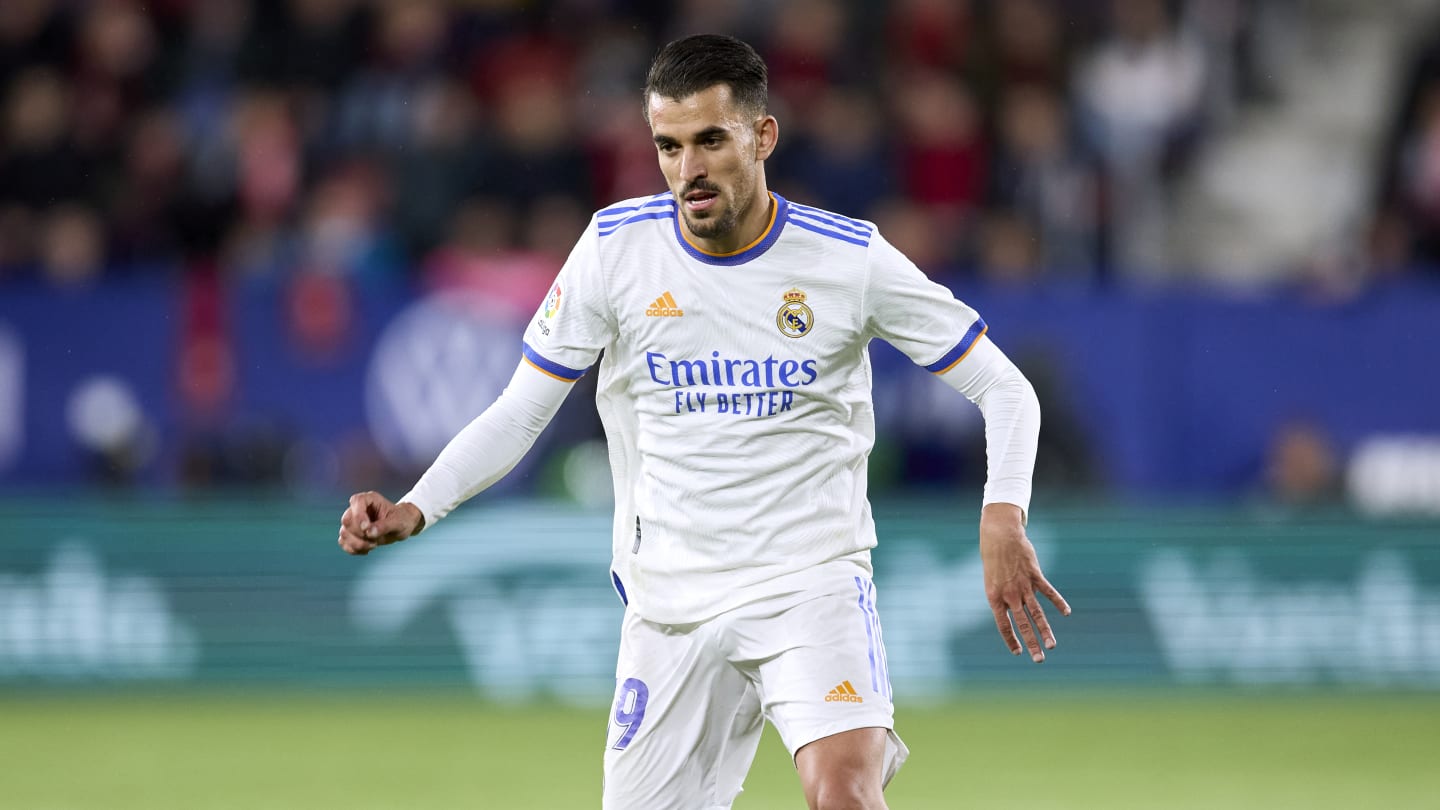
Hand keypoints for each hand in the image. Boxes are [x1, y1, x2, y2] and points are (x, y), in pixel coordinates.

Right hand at [338, 491, 423, 555]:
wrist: (402, 527)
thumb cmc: (402, 520)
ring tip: (374, 545)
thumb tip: (369, 532)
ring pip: (344, 533)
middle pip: (347, 520)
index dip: (359, 515)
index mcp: (370, 499)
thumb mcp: (398, 522)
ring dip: (357, 544)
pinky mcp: (351, 533)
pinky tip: (367, 550)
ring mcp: (353, 521)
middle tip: (375, 540)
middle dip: (359, 534)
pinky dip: (353, 549)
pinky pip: (343, 542)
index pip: (356, 501)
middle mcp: (358, 508)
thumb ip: (384, 526)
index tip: (367, 528)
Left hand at [979, 503, 1069, 662]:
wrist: (999, 536)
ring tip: (1052, 646)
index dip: (1011, 639)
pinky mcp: (1035, 575)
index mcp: (995, 597)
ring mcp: (1023, 585)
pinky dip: (1058, 602)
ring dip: (1045, 631)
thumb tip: (1017, 611)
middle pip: (1023, 624)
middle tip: (1039, 660)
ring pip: (1037, 613)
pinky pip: (1048, 592)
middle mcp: (1009, 595)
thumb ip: (1005, 598)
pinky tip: (1066, 612)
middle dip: (1031, 643)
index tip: (1018, 653)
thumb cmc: (993, 559)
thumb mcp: (992, 581)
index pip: (1003, 625)